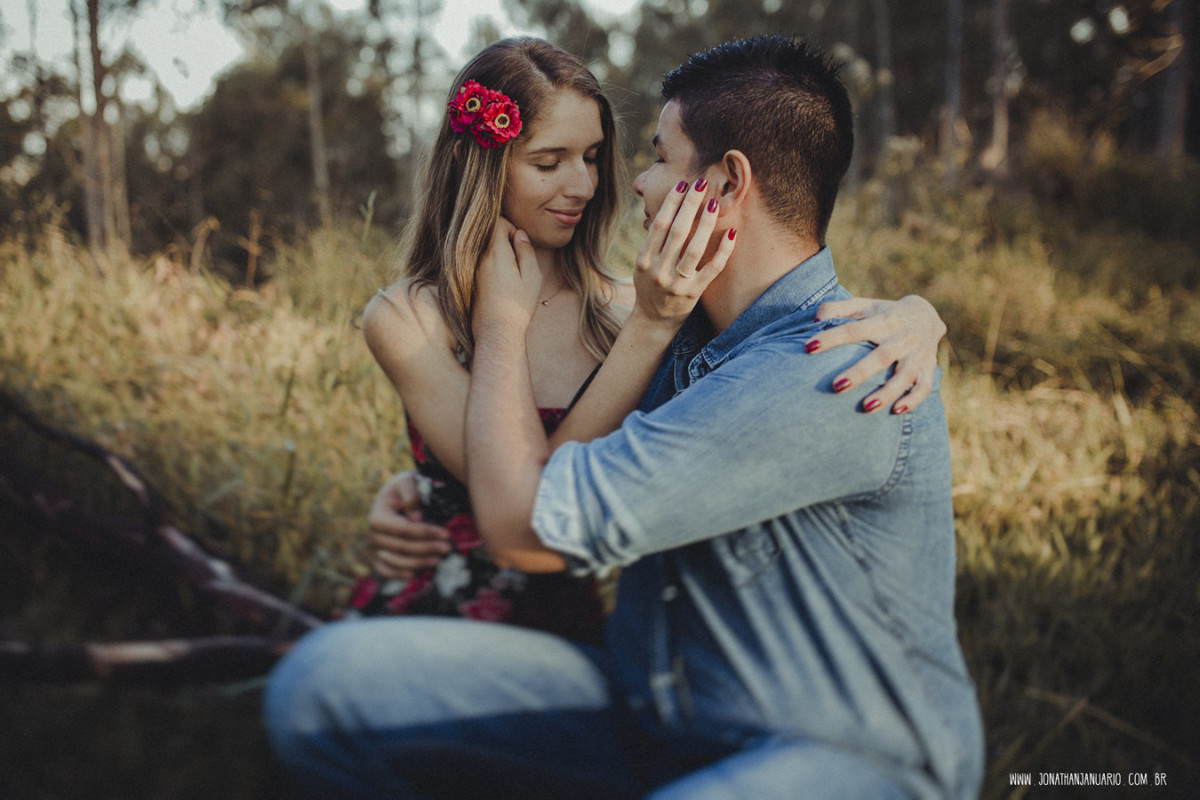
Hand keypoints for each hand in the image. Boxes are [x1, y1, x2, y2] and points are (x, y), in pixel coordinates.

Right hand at [365, 470, 450, 579]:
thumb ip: (411, 495)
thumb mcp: (407, 482)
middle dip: (426, 548)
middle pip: (402, 547)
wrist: (395, 496)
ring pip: (396, 561)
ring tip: (439, 560)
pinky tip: (414, 574)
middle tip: (448, 548)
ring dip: (419, 563)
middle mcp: (372, 535)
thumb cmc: (404, 489)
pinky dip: (397, 574)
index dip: (425, 533)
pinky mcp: (378, 558)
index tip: (446, 534)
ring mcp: (374, 548)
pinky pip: (385, 570)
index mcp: (377, 516)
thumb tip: (416, 518)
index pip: (404, 529)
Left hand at [472, 218, 541, 334]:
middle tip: (517, 257)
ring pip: (485, 250)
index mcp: (495, 253)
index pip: (498, 222)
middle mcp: (480, 258)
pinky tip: (501, 284)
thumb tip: (519, 234)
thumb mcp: (531, 276)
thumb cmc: (517, 306)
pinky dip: (491, 266)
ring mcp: (473, 270)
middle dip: (504, 239)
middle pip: (489, 235)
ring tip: (511, 273)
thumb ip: (526, 251)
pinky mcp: (470, 281)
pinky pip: (480, 263)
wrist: (496, 332)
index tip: (519, 241)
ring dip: (498, 254)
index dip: (510, 226)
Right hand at [632, 177, 735, 330]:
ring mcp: (677, 283)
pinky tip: (732, 232)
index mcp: (644, 260)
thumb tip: (669, 208)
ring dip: (705, 223)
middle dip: (689, 205)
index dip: (671, 203)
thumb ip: (653, 242)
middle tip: (701, 183)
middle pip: (677, 231)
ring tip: (714, 202)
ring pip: (694, 248)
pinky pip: (712, 268)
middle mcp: (659, 271)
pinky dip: (723, 250)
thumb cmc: (649, 286)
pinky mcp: (694, 294)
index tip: (682, 185)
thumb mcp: (643, 264)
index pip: (660, 225)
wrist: (653, 321)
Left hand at [809, 295, 945, 413]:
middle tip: (836, 386)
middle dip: (860, 372)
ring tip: (866, 407)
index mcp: (882, 321)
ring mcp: (917, 354)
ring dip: (887, 392)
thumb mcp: (862, 305)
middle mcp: (901, 337)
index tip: (808, 347)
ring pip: (904, 376)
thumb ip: (836, 309)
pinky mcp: (928, 368)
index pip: (853, 330)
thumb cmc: (882, 314)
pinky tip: (896, 411)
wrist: (926, 314)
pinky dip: (914, 400)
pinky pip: (924, 386)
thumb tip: (814, 321)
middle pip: (881, 357)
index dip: (831, 338)